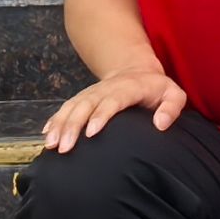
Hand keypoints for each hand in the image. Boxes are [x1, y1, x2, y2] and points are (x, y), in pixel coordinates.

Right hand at [42, 69, 185, 151]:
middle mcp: (106, 89)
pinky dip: (54, 120)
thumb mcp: (173, 93)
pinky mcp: (83, 98)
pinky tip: (46, 135)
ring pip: (72, 106)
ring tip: (51, 145)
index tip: (91, 133)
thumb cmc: (156, 88)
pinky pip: (65, 108)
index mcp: (129, 88)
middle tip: (65, 148)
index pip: (113, 100)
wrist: (135, 70)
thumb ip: (172, 107)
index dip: (101, 115)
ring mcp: (92, 93)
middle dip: (72, 125)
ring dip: (60, 124)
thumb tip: (160, 125)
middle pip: (85, 104)